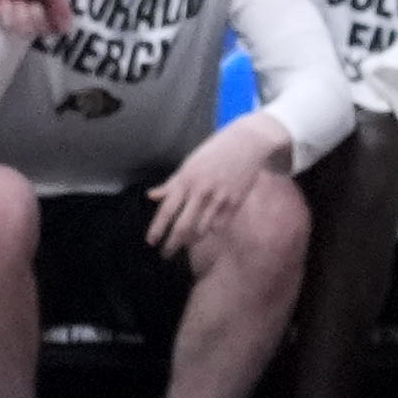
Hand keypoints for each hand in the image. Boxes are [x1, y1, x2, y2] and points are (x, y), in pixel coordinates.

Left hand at [147, 110, 288, 256]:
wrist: (246, 143)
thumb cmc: (214, 153)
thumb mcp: (189, 164)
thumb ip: (172, 184)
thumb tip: (151, 196)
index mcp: (186, 180)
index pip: (166, 211)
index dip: (157, 229)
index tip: (151, 243)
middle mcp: (200, 191)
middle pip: (183, 227)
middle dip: (172, 245)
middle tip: (166, 255)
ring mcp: (219, 197)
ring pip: (201, 230)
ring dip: (191, 240)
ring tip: (186, 243)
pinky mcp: (234, 202)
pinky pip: (219, 226)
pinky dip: (211, 230)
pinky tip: (207, 230)